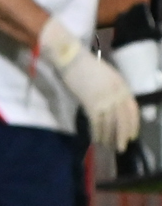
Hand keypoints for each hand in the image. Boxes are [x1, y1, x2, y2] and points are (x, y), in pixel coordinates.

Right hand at [39, 17, 139, 151]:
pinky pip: (97, 122)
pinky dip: (97, 132)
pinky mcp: (91, 102)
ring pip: (110, 123)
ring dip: (109, 136)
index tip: (132, 135)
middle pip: (123, 119)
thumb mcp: (106, 76)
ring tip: (107, 145)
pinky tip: (96, 139)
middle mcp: (116, 93)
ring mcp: (104, 98)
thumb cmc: (85, 65)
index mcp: (121, 85)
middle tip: (121, 147)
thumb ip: (112, 89)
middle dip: (123, 134)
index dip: (133, 124)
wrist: (71, 58)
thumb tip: (113, 104)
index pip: (132, 109)